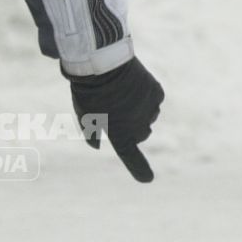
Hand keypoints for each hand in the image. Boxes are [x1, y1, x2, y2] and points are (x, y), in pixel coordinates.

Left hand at [70, 57, 163, 183]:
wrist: (103, 63)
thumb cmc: (89, 92)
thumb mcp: (84, 116)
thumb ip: (91, 134)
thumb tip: (96, 146)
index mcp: (120, 136)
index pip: (132, 159)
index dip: (139, 170)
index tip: (146, 179)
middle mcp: (139, 127)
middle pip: (140, 133)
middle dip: (132, 126)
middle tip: (116, 110)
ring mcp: (151, 111)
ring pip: (148, 115)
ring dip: (139, 109)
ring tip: (122, 93)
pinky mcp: (158, 94)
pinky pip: (154, 99)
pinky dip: (146, 95)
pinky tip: (133, 85)